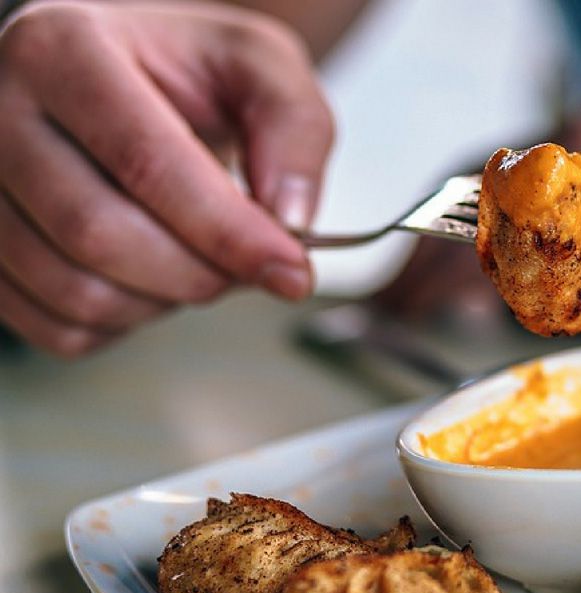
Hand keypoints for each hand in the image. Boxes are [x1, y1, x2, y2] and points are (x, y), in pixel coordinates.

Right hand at [0, 0, 332, 356]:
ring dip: (167, 302)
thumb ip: (294, 127)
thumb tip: (289, 219)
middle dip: (200, 274)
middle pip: (98, 234)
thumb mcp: (258, 65)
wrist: (126, 80)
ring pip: (75, 292)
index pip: (145, 162)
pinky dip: (128, 324)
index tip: (291, 270)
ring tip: (204, 261)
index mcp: (65, 48)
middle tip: (253, 267)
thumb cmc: (184, 70)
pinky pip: (59, 328)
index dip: (227, 230)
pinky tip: (155, 278)